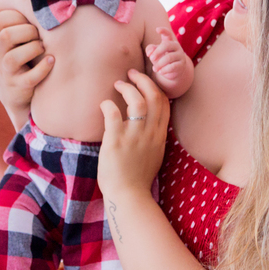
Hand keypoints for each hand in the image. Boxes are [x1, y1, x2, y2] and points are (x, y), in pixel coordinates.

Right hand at [0, 9, 52, 127]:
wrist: (20, 91)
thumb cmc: (29, 55)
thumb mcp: (26, 35)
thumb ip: (33, 15)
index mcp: (2, 36)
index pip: (1, 18)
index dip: (20, 17)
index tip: (32, 21)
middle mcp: (1, 53)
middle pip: (6, 35)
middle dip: (27, 32)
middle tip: (39, 37)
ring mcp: (7, 71)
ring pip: (12, 57)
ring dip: (33, 49)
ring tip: (44, 49)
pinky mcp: (18, 87)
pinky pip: (30, 77)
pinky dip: (43, 68)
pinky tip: (52, 61)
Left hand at [97, 69, 170, 199]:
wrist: (128, 196)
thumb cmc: (137, 177)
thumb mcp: (153, 154)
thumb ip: (153, 137)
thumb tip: (148, 123)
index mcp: (159, 136)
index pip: (164, 103)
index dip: (155, 87)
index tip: (144, 81)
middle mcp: (150, 133)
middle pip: (154, 96)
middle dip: (143, 80)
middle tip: (131, 74)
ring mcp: (134, 136)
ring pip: (137, 101)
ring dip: (128, 88)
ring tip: (118, 84)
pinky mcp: (116, 140)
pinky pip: (113, 114)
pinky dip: (108, 104)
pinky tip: (104, 104)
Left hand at [145, 28, 192, 80]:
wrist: (174, 71)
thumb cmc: (162, 59)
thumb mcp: (155, 54)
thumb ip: (151, 50)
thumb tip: (149, 52)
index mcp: (169, 41)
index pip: (167, 34)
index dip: (163, 31)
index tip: (157, 29)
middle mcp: (176, 46)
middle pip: (166, 45)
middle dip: (157, 52)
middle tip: (151, 58)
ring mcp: (180, 55)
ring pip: (169, 57)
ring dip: (159, 64)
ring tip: (154, 69)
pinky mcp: (182, 64)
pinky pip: (172, 66)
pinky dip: (164, 70)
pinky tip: (160, 72)